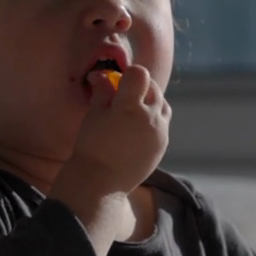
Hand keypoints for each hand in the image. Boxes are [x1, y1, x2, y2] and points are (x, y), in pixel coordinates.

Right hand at [55, 64, 170, 198]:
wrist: (102, 181)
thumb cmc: (92, 146)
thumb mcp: (94, 115)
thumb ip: (103, 91)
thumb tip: (103, 75)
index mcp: (130, 107)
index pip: (140, 74)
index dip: (129, 74)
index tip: (119, 82)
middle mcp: (150, 117)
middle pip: (153, 87)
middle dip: (140, 86)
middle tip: (124, 94)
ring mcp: (159, 131)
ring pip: (162, 103)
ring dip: (150, 100)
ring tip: (134, 110)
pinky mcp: (163, 143)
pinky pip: (163, 122)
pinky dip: (154, 118)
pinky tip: (138, 127)